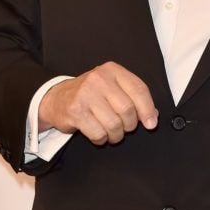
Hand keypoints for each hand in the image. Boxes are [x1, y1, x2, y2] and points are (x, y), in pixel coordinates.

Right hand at [38, 62, 157, 145]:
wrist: (57, 98)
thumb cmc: (91, 95)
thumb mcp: (113, 88)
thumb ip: (133, 98)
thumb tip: (152, 116)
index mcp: (112, 70)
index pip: (139, 89)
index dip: (147, 109)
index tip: (151, 123)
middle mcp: (99, 79)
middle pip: (127, 109)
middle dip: (129, 125)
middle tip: (124, 127)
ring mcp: (86, 94)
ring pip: (114, 124)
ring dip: (116, 135)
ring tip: (111, 132)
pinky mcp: (75, 111)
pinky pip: (99, 133)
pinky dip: (102, 139)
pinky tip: (98, 134)